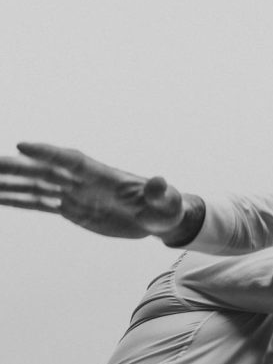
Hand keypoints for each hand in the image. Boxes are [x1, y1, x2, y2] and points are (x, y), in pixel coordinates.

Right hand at [0, 142, 198, 241]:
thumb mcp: (165, 203)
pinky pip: (40, 203)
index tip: (22, 146)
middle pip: (45, 171)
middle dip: (18, 168)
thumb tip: (161, 181)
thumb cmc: (165, 207)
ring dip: (12, 183)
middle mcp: (84, 181)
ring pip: (37, 186)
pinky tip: (0, 196)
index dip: (48, 153)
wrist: (159, 217)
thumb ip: (159, 193)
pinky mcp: (72, 208)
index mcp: (104, 176)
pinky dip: (19, 199)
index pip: (71, 161)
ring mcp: (75, 194)